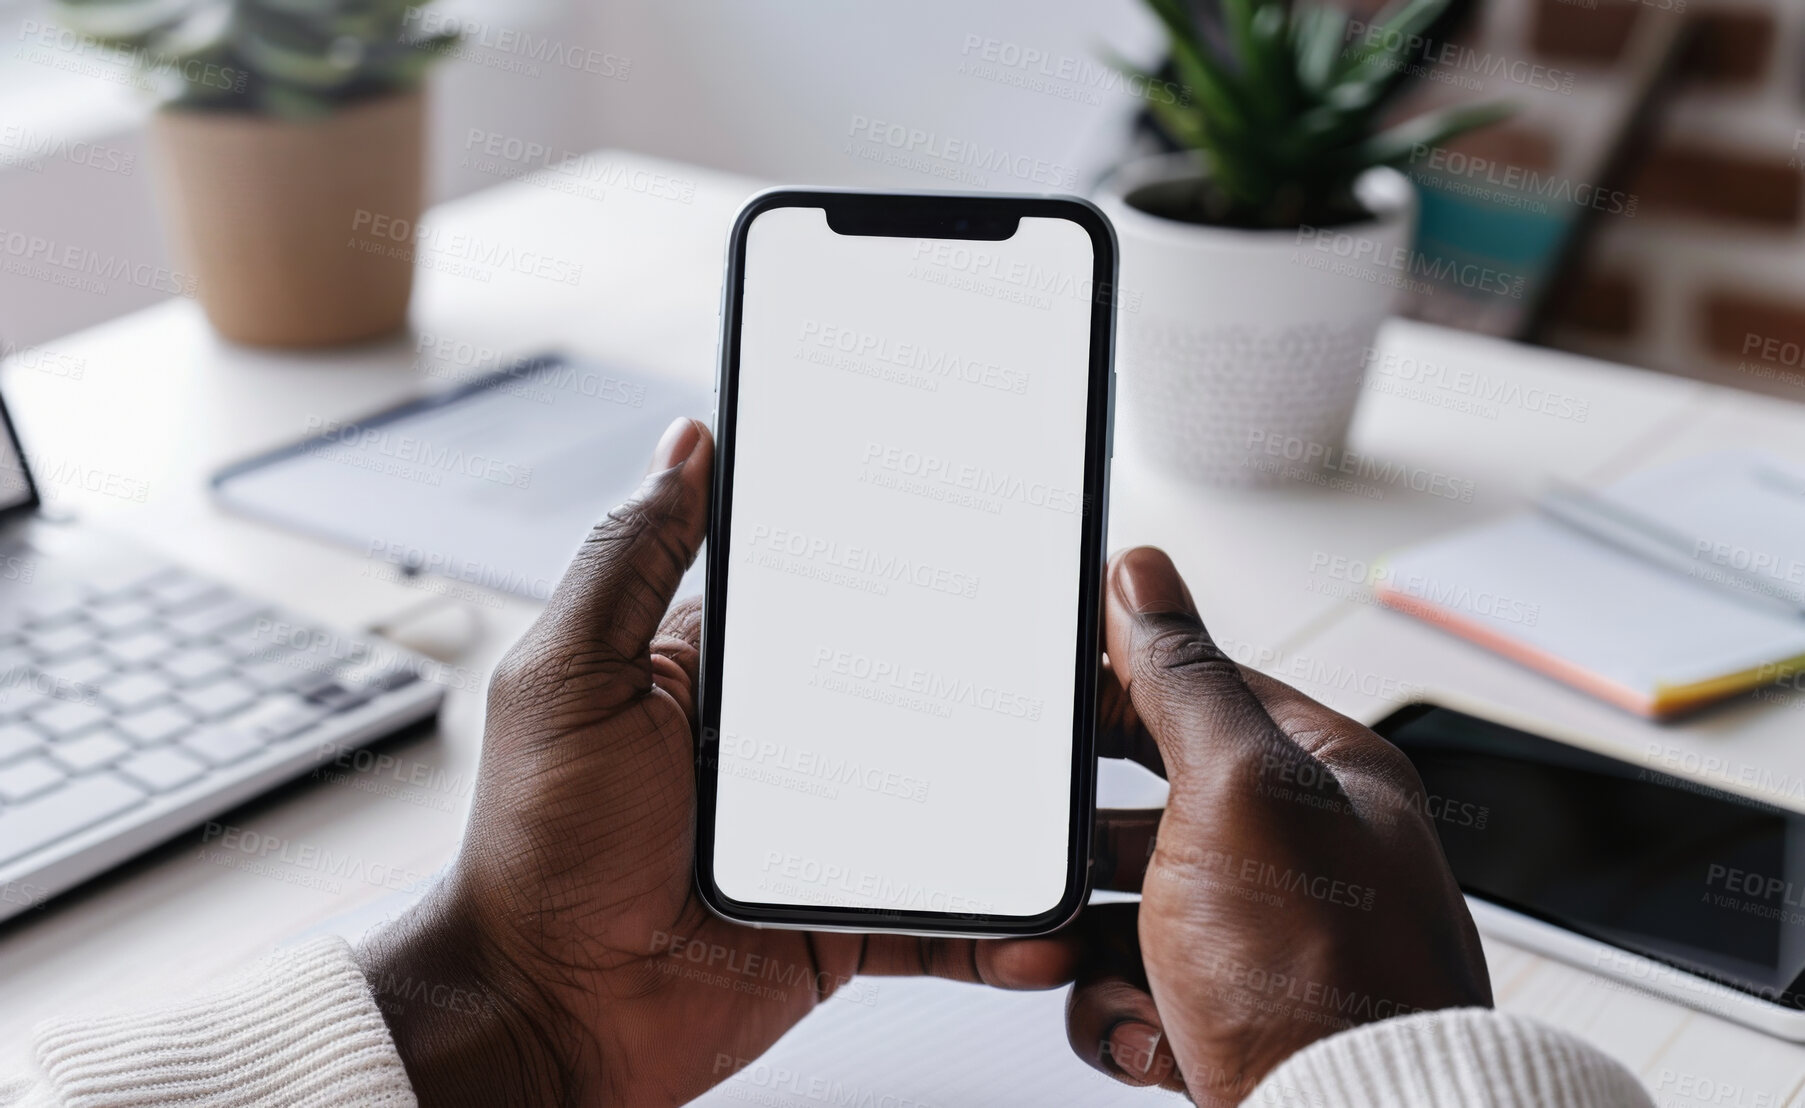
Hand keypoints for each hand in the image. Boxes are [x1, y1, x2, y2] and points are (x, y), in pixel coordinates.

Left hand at [357, 418, 1079, 1107]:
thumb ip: (630, 560)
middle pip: (910, 698)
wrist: (547, 1014)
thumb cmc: (534, 851)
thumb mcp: (569, 678)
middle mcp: (781, 750)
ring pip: (945, 804)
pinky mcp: (842, 920)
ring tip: (1082, 795)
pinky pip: (938, 918)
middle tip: (1078, 672)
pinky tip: (1036, 922)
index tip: (990, 541)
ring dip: (1010, 805)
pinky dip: (991, 926)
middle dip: (990, 687)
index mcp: (722, 675)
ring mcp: (820, 839)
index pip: (834, 600)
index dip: (906, 572)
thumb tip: (684, 447)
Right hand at [1068, 547, 1490, 1101]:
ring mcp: (1260, 943)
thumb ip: (1183, 680)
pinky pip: (1128, 992)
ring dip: (1093, 945)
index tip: (1054, 690)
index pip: (1204, 692)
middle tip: (1059, 852)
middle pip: (1150, 811)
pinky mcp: (1225, 1019)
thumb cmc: (1325, 975)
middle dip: (1093, 846)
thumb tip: (1146, 577)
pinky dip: (1118, 1016)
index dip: (1122, 685)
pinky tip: (1153, 1032)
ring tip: (1109, 966)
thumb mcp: (1239, 789)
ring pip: (1121, 909)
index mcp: (1323, 776)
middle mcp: (1297, 855)